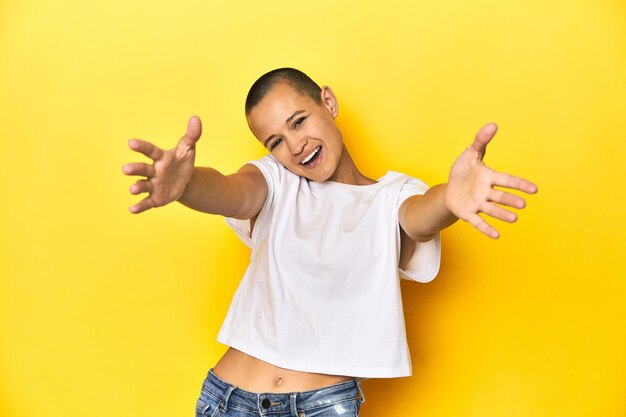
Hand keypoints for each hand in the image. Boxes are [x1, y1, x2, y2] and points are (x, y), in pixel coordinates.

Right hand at [122, 115, 201, 213]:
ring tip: (132, 189)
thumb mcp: (188, 149)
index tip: (131, 143)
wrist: (185, 181)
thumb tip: (196, 118)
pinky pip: (146, 202)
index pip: (150, 150)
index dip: (141, 147)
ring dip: (137, 187)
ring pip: (142, 185)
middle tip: (125, 169)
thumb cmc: (182, 162)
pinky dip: (139, 206)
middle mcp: (153, 171)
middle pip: (142, 169)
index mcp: (160, 157)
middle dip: (135, 169)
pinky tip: (132, 210)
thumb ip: (192, 135)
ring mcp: (152, 185)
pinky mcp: (155, 198)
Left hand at [445, 123, 537, 238]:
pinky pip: (478, 222)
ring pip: (492, 210)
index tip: (534, 189)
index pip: (507, 180)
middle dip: (511, 200)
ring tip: (514, 219)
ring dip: (502, 215)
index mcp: (489, 177)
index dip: (520, 184)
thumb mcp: (470, 154)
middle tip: (523, 204)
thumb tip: (493, 124)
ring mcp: (478, 204)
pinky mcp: (468, 213)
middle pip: (500, 196)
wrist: (450, 188)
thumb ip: (481, 141)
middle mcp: (486, 192)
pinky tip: (497, 236)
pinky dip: (486, 228)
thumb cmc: (464, 171)